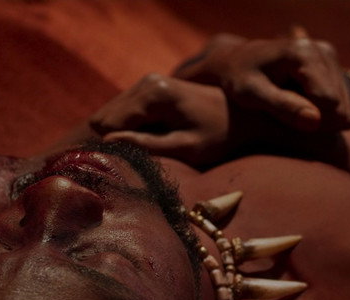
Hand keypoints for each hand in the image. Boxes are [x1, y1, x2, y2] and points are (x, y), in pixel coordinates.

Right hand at [89, 73, 229, 165]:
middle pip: (106, 117)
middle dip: (115, 141)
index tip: (127, 167)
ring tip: (145, 152)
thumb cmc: (219, 136)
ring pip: (112, 114)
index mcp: (154, 95)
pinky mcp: (150, 86)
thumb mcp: (185, 148)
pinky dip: (129, 128)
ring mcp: (147, 81)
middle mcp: (147, 82)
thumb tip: (107, 142)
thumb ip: (147, 145)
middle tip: (135, 163)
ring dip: (121, 135)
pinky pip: (124, 112)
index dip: (113, 149)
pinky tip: (149, 142)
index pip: (109, 124)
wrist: (243, 115)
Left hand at [174, 32, 349, 132]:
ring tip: (289, 115)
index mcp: (303, 54)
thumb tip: (316, 121)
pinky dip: (322, 111)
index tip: (288, 129)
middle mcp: (322, 50)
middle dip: (318, 121)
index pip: (328, 101)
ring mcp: (329, 56)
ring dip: (321, 117)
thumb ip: (282, 106)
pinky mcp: (331, 64)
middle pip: (339, 104)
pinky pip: (340, 100)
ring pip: (343, 104)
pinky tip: (298, 109)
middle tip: (286, 123)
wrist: (237, 61)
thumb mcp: (251, 95)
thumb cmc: (238, 80)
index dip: (313, 124)